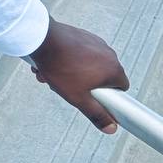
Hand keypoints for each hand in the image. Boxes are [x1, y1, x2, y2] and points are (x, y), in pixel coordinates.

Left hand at [29, 17, 129, 132]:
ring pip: (86, 65)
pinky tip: (52, 63)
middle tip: (67, 87)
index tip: (94, 98)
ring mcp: (95, 42)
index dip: (108, 96)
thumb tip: (110, 127)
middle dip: (82, 84)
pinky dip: (67, 59)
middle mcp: (108, 54)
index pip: (120, 88)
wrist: (42, 39)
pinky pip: (78, 52)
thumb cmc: (60, 66)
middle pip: (101, 77)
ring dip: (71, 72)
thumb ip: (96, 114)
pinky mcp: (82, 36)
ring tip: (53, 75)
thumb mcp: (78, 98)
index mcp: (113, 69)